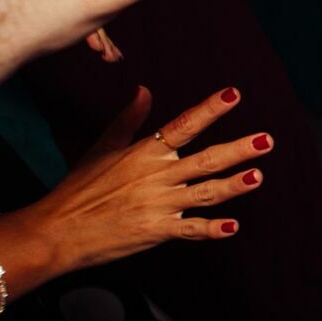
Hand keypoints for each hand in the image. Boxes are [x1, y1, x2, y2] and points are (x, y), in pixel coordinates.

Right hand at [25, 85, 272, 270]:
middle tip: (266, 140)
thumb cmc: (77, 190)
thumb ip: (128, 120)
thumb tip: (144, 89)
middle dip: (237, 150)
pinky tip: (233, 226)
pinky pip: (189, 229)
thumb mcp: (101, 149)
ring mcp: (157, 204)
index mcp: (144, 153)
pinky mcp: (155, 230)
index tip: (234, 94)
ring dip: (233, 185)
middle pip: (204, 160)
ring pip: (204, 192)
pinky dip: (212, 229)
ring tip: (258, 176)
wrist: (55, 231)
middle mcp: (155, 176)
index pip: (183, 125)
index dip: (210, 109)